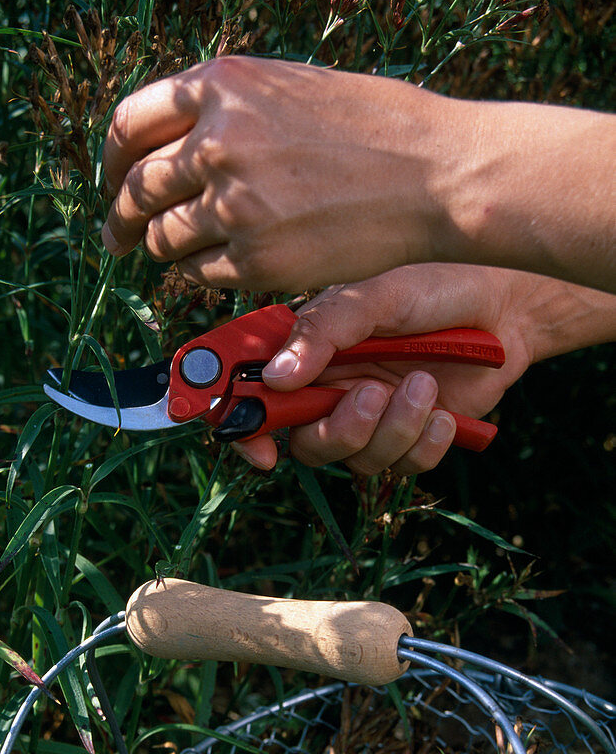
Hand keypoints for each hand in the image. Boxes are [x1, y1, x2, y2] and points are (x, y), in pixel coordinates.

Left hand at [102, 56, 615, 294]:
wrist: (438, 173)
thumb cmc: (378, 126)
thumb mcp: (291, 87)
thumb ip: (228, 110)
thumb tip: (174, 147)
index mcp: (223, 85)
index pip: (128, 124)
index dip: (111, 161)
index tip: (112, 183)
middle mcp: (217, 141)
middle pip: (136, 189)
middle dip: (120, 219)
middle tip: (117, 238)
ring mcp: (234, 204)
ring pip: (162, 238)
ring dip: (163, 249)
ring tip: (180, 252)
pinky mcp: (256, 259)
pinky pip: (197, 273)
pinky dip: (197, 274)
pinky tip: (219, 267)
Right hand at [232, 264, 608, 476]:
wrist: (508, 307)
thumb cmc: (437, 287)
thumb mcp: (378, 294)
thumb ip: (326, 329)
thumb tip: (278, 377)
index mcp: (308, 351)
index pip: (255, 395)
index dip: (245, 428)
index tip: (261, 451)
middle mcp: (332, 388)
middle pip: (306, 443)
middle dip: (340, 431)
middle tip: (373, 394)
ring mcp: (371, 416)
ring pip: (357, 459)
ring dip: (393, 430)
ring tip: (427, 385)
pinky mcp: (410, 437)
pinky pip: (402, 467)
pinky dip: (424, 446)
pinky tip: (446, 414)